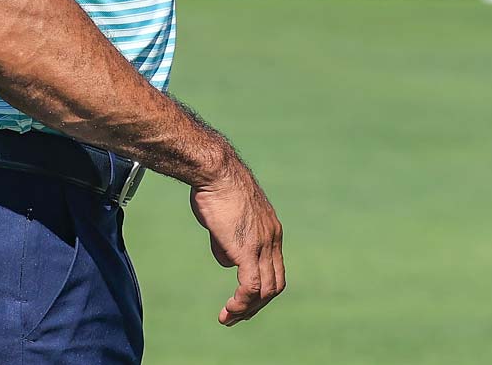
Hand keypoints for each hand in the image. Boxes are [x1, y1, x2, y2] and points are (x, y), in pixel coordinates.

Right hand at [190, 162, 286, 325]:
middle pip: (275, 284)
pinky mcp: (248, 248)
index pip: (275, 269)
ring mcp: (263, 244)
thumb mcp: (225, 221)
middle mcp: (273, 239)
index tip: (243, 301)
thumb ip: (229, 243)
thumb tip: (229, 262)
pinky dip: (242, 303)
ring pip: (265, 290)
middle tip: (236, 317)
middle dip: (257, 306)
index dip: (262, 289)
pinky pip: (251, 286)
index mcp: (272, 232)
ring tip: (229, 318)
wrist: (216, 172)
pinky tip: (228, 310)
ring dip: (248, 309)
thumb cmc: (216, 191)